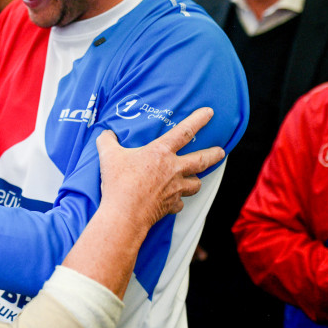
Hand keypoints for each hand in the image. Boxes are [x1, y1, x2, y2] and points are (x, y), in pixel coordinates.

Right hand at [96, 107, 223, 230]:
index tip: (210, 113)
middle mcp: (173, 169)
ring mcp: (175, 189)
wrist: (125, 214)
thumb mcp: (108, 155)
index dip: (198, 120)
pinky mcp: (171, 206)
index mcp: (161, 152)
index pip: (184, 131)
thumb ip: (107, 140)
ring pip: (196, 184)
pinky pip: (180, 203)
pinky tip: (173, 200)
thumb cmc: (119, 183)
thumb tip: (106, 134)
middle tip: (221, 152)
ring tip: (195, 179)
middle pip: (201, 160)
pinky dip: (178, 201)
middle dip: (214, 154)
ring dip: (196, 180)